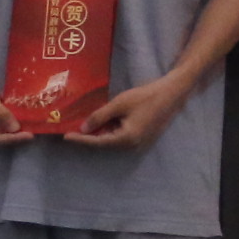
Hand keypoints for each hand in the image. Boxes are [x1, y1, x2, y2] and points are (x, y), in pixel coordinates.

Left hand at [65, 76, 191, 150]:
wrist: (172, 93)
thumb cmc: (146, 96)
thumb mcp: (120, 103)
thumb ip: (100, 116)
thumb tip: (84, 128)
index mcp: (126, 139)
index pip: (98, 142)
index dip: (81, 139)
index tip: (66, 136)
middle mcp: (132, 145)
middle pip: (105, 144)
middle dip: (89, 137)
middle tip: (73, 129)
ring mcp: (138, 143)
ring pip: (113, 140)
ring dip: (100, 133)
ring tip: (85, 125)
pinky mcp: (142, 137)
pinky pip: (121, 137)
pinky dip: (110, 131)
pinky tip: (103, 122)